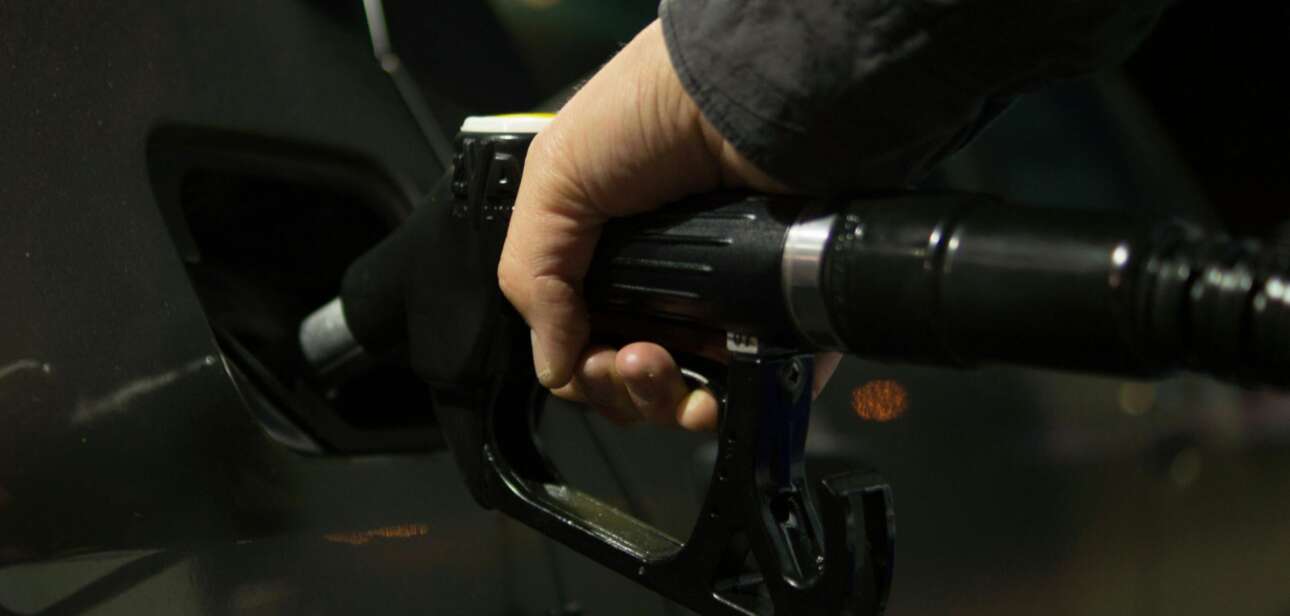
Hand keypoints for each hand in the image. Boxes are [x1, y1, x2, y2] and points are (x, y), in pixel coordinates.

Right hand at [498, 20, 839, 429]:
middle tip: (631, 360)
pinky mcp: (781, 317)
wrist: (752, 96)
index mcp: (611, 257)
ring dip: (663, 403)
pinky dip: (730, 409)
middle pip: (636, 381)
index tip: (587, 360)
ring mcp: (728, 304)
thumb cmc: (651, 114)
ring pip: (690, 396)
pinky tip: (713, 396)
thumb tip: (553, 369)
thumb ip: (533, 275)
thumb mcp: (557, 178)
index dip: (582, 369)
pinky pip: (757, 389)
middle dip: (621, 389)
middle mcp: (669, 284)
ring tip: (661, 365)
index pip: (587, 342)